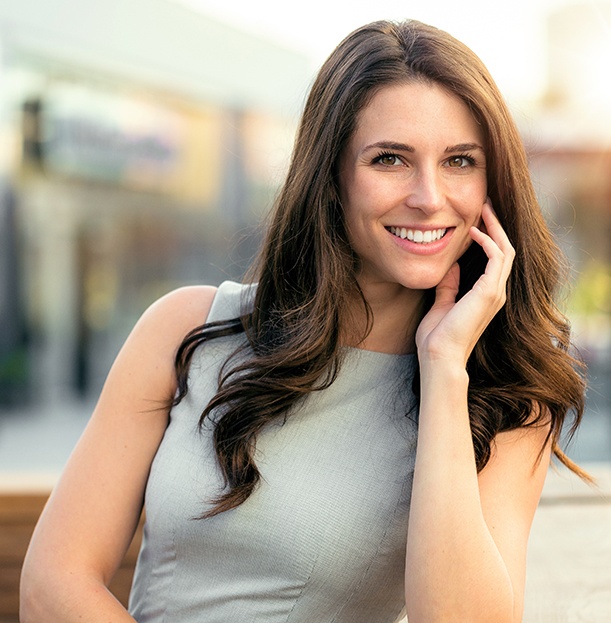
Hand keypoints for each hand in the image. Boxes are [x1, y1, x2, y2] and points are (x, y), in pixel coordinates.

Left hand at [415, 199, 514, 366]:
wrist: (439, 356)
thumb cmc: (437, 337)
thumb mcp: (441, 304)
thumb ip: (449, 286)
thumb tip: (450, 268)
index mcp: (486, 296)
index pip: (495, 260)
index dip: (489, 238)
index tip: (477, 220)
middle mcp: (496, 293)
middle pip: (505, 250)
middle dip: (496, 226)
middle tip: (486, 205)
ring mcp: (495, 292)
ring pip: (505, 250)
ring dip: (495, 228)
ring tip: (484, 209)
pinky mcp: (490, 292)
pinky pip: (497, 257)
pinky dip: (488, 241)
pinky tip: (474, 230)